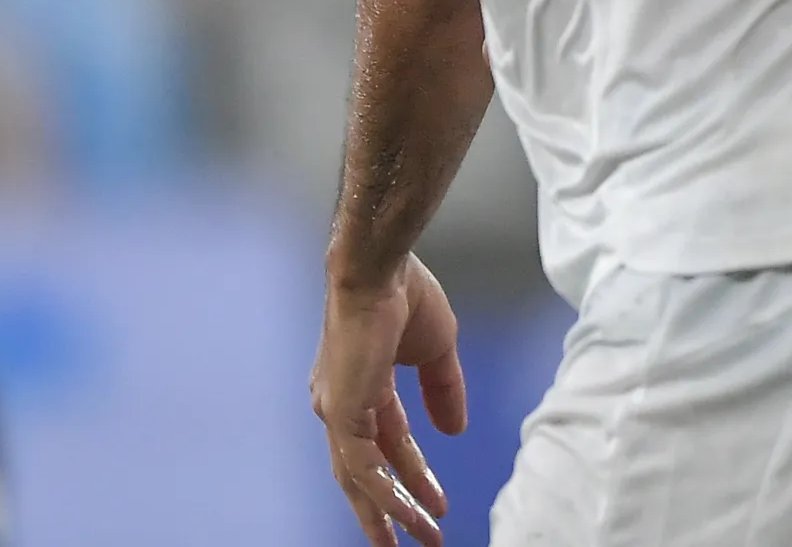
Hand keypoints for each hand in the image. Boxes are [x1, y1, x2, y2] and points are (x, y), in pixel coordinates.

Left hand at [311, 255, 466, 546]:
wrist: (382, 271)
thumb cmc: (407, 297)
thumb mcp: (436, 350)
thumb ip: (443, 392)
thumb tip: (454, 431)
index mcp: (360, 387)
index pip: (389, 443)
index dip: (415, 473)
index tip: (438, 501)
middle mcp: (341, 405)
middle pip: (366, 473)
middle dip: (392, 509)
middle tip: (414, 540)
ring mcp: (337, 412)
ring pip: (361, 479)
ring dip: (391, 511)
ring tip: (417, 539)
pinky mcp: (341, 413)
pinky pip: (361, 467)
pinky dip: (385, 493)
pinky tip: (408, 512)